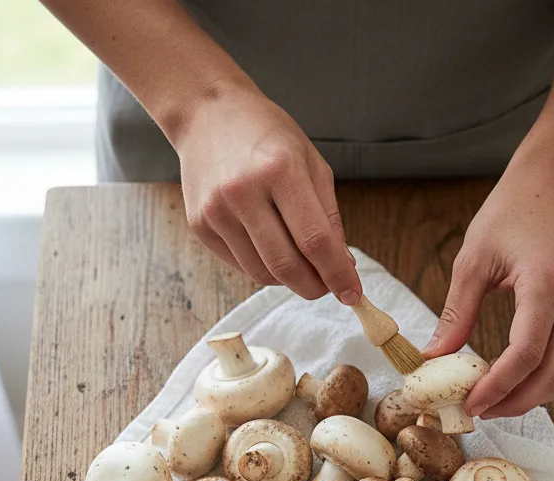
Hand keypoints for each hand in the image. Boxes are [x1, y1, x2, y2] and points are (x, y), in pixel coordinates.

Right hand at [177, 87, 360, 303]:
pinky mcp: (200, 225)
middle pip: (287, 266)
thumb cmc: (267, 136)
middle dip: (314, 286)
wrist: (206, 113)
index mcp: (280, 170)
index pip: (315, 241)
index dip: (337, 274)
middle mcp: (243, 192)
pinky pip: (241, 265)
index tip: (352, 294)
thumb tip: (343, 266)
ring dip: (290, 280)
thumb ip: (329, 217)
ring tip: (301, 263)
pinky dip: (264, 268)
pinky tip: (271, 248)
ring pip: (263, 273)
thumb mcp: (311, 163)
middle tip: (328, 287)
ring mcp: (217, 211)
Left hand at [423, 153, 553, 418]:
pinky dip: (550, 381)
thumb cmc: (512, 211)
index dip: (498, 386)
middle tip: (481, 410)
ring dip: (537, 397)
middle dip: (518, 402)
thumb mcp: (473, 258)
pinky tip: (520, 383)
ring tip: (498, 402)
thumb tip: (435, 358)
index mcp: (546, 284)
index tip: (470, 402)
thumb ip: (457, 313)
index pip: (527, 353)